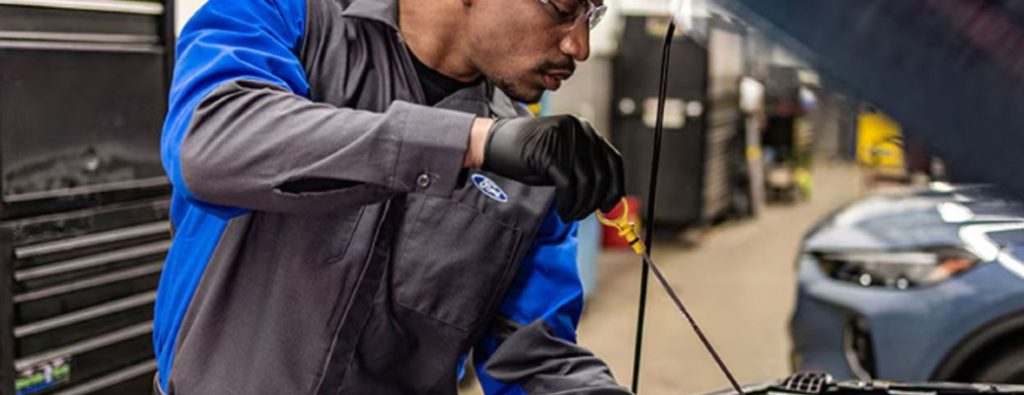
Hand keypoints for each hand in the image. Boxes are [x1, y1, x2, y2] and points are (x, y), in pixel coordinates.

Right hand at [481, 115, 624, 221]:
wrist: (493, 143)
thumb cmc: (527, 155)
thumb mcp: (561, 158)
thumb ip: (584, 170)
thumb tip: (606, 197)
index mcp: (584, 129)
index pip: (613, 160)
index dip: (615, 186)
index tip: (608, 206)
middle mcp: (579, 129)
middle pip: (602, 174)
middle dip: (594, 201)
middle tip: (582, 214)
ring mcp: (565, 139)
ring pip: (587, 182)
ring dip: (581, 206)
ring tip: (571, 214)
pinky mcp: (549, 152)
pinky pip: (568, 185)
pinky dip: (568, 203)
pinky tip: (563, 210)